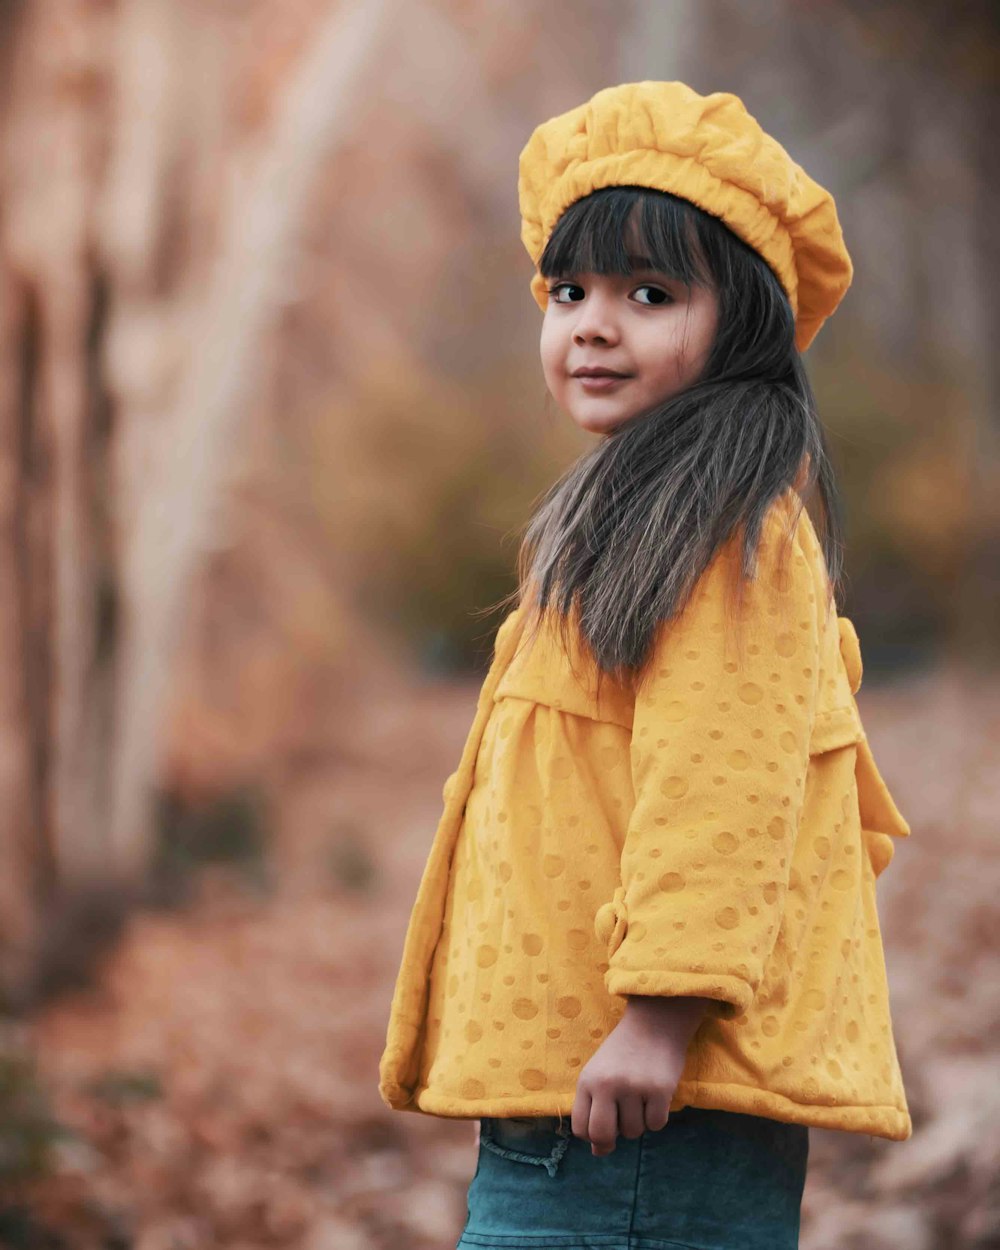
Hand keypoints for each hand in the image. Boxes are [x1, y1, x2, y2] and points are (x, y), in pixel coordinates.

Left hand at [571, 995, 711, 1155]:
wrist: (654, 1023)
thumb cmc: (624, 1053)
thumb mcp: (600, 1075)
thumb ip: (594, 1110)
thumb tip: (597, 1153)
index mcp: (587, 1080)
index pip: (580, 1128)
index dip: (592, 1136)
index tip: (604, 1127)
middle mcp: (607, 1084)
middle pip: (601, 1135)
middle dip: (611, 1139)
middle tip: (621, 1124)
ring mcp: (633, 1087)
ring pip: (633, 1131)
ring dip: (639, 1122)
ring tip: (640, 1098)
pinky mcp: (659, 1089)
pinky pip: (656, 1124)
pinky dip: (657, 1117)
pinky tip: (656, 1097)